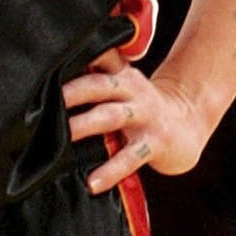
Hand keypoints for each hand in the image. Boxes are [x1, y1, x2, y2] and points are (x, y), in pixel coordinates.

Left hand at [62, 50, 209, 193]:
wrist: (189, 123)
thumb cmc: (143, 105)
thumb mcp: (124, 84)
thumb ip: (96, 76)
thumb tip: (49, 82)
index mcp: (121, 74)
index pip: (101, 56)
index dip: (80, 53)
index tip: (51, 60)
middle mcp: (132, 90)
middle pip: (99, 84)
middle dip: (73, 91)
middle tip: (45, 100)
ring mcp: (145, 116)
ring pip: (111, 116)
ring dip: (85, 124)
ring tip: (62, 137)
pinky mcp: (155, 143)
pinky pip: (129, 157)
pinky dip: (111, 171)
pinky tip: (93, 183)